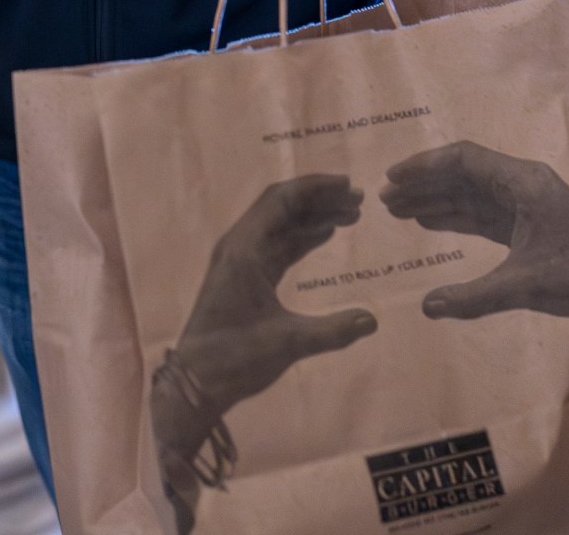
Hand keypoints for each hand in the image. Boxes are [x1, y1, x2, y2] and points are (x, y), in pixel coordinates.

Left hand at [152, 175, 377, 528]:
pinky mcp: (242, 276)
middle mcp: (239, 246)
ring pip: (279, 224)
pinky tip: (325, 234)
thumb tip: (373, 320)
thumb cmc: (235, 358)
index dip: (316, 187)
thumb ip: (333, 331)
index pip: (282, 200)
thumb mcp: (288, 343)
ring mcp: (239, 260)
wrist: (195, 382)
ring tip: (350, 215)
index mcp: (244, 250)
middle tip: (358, 201)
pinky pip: (275, 244)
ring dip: (312, 216)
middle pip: (281, 206)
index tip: (349, 185)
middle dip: (319, 199)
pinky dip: (301, 236)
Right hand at [382, 141, 568, 416]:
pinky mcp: (532, 225)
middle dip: (425, 184)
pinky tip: (433, 223)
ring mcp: (529, 204)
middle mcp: (524, 185)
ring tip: (401, 210)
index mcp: (523, 183)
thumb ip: (474, 296)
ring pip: (473, 193)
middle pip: (464, 174)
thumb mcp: (525, 285)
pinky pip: (485, 213)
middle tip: (386, 200)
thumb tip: (429, 307)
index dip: (425, 166)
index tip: (393, 178)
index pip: (463, 160)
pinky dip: (458, 217)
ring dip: (439, 200)